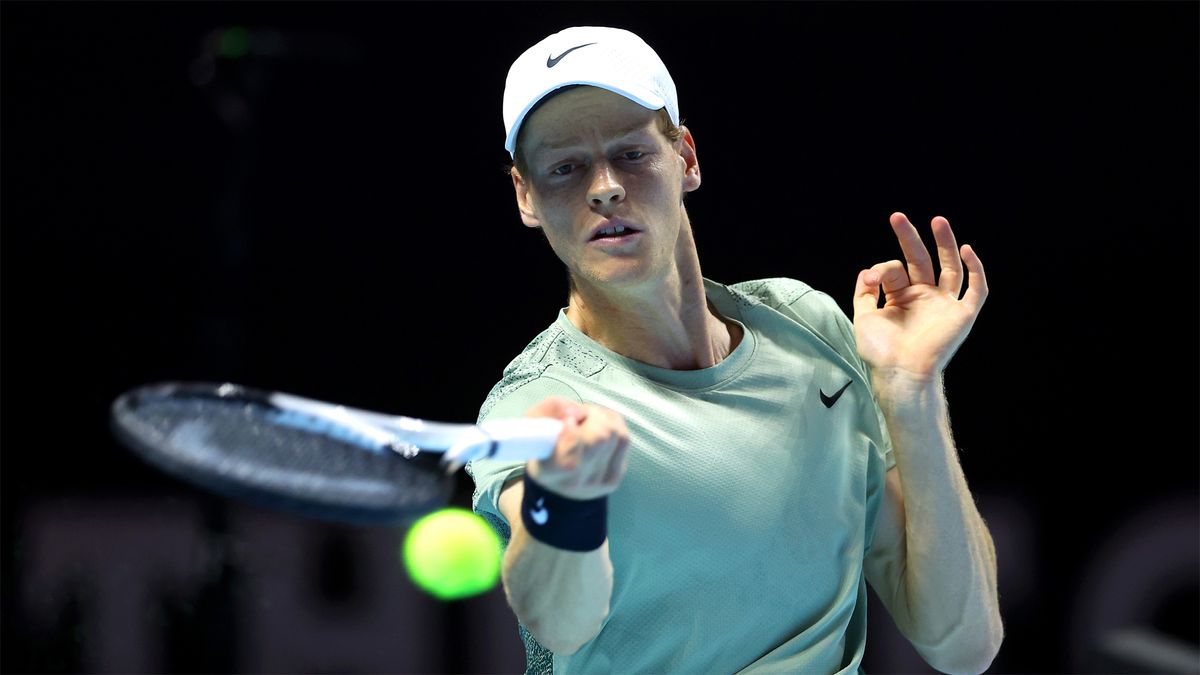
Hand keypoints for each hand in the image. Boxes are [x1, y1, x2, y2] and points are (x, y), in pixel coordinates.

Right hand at [522, 397, 629, 500]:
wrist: (556, 485)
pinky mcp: (614, 478)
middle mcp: (575, 482)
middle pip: (601, 438)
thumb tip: (577, 411)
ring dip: (605, 419)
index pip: (569, 459)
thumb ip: (551, 409)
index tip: (567, 422)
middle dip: (593, 416)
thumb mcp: (534, 422)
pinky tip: (602, 426)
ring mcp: (598, 482)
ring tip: (591, 420)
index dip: (572, 433)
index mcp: (549, 471)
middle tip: (581, 416)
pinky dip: (615, 425)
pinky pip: (624, 440)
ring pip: (616, 435)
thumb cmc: (543, 446)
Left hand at [853, 213, 988, 383]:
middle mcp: (925, 298)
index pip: (895, 270)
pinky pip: (976, 289)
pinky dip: (976, 269)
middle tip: (897, 217)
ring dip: (946, 244)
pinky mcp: (962, 315)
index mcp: (903, 298)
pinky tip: (967, 250)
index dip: (881, 269)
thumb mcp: (864, 318)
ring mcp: (944, 305)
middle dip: (911, 238)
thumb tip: (868, 270)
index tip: (871, 278)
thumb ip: (864, 293)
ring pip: (950, 268)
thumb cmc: (882, 353)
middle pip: (922, 260)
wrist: (901, 375)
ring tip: (938, 220)